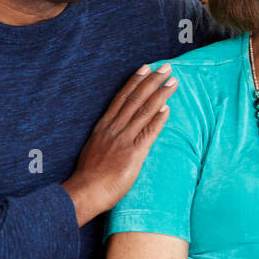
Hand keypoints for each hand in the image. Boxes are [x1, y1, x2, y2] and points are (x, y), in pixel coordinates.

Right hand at [64, 63, 178, 225]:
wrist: (85, 191)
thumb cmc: (90, 175)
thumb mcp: (96, 148)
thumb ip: (108, 136)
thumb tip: (119, 128)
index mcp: (104, 126)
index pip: (122, 98)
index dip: (135, 81)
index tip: (146, 68)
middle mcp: (114, 128)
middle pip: (135, 99)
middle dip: (152, 81)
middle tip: (166, 67)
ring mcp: (123, 140)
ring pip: (144, 111)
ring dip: (160, 95)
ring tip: (172, 82)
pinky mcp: (133, 153)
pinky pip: (148, 133)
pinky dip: (158, 120)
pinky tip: (167, 108)